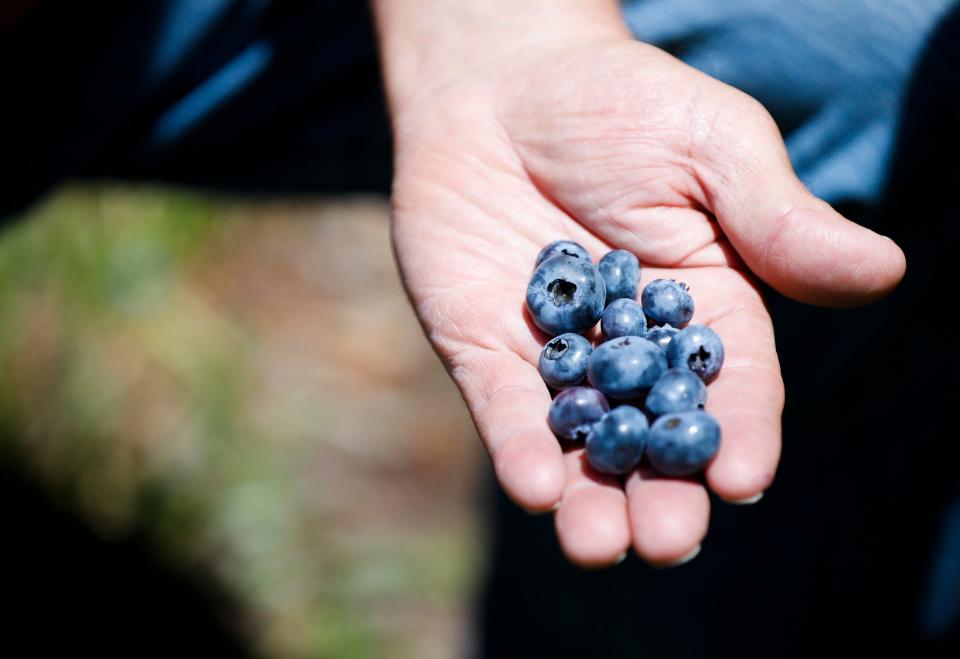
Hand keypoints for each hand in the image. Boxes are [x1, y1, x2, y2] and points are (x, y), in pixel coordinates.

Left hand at [379, 8, 904, 566]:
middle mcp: (635, 352)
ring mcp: (559, 358)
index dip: (741, 433)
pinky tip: (533, 486)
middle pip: (656, 435)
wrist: (501, 85)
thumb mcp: (713, 147)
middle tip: (666, 541)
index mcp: (708, 310)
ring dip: (589, 498)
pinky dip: (518, 447)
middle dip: (662, 490)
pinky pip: (503, 408)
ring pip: (580, 442)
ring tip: (598, 544)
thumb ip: (778, 220)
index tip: (742, 480)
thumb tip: (883, 271)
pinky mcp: (487, 351)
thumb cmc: (621, 104)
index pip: (734, 385)